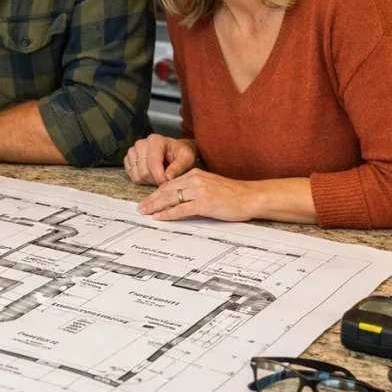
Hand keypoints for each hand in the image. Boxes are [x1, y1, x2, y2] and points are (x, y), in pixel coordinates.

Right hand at [123, 134, 197, 185]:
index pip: (153, 163)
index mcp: (155, 140)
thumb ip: (179, 166)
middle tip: (166, 179)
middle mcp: (140, 144)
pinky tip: (152, 175)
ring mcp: (132, 151)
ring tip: (160, 176)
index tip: (168, 183)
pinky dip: (143, 180)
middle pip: (144, 172)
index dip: (160, 177)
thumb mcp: (187, 158)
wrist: (174, 151)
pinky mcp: (128, 159)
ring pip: (137, 176)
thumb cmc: (181, 154)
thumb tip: (168, 177)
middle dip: (156, 180)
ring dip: (149, 181)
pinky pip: (132, 177)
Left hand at [137, 168, 258, 221]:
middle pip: (166, 189)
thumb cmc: (233, 194)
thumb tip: (178, 198)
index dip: (155, 193)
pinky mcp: (205, 203)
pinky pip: (181, 209)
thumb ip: (194, 188)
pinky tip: (160, 217)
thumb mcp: (210, 185)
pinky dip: (168, 213)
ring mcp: (200, 191)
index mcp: (195, 174)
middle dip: (151, 200)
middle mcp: (195, 179)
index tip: (147, 200)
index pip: (169, 183)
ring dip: (155, 206)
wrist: (251, 197)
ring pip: (171, 198)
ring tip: (146, 213)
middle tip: (140, 208)